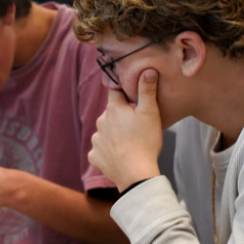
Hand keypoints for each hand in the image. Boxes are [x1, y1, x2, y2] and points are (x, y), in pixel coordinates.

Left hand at [89, 69, 162, 190]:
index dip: (126, 96)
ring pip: (105, 131)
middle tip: (136, 127)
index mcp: (113, 108)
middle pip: (111, 114)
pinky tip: (120, 156)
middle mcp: (100, 121)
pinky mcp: (93, 156)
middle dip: (121, 117)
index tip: (135, 104)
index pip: (116, 93)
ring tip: (130, 143)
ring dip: (114, 134)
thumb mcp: (150, 113)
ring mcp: (95, 140)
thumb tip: (146, 69)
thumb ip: (147, 90)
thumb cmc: (145, 142)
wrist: (136, 174)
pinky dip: (109, 151)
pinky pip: (100, 150)